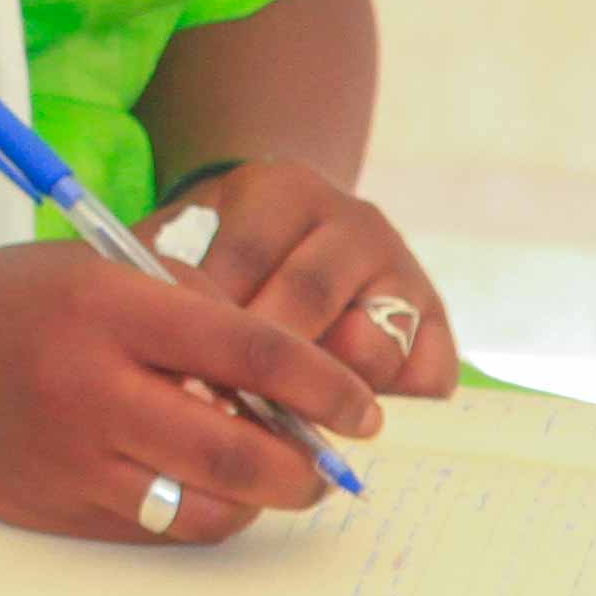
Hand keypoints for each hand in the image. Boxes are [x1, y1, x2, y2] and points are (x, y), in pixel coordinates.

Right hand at [0, 241, 387, 544]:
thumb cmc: (1, 299)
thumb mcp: (93, 271)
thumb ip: (185, 308)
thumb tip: (281, 370)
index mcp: (107, 310)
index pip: (251, 352)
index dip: (326, 384)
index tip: (364, 409)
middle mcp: (90, 389)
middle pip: (243, 450)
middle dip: (307, 466)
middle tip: (328, 461)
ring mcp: (70, 458)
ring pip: (209, 507)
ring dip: (257, 498)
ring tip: (267, 475)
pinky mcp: (55, 509)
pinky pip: (158, 529)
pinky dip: (199, 513)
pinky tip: (201, 485)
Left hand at [145, 158, 458, 401]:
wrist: (294, 238)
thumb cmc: (217, 248)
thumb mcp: (183, 239)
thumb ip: (166, 278)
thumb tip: (155, 347)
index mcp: (284, 188)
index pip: (244, 256)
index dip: (209, 315)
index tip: (174, 362)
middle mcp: (355, 220)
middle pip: (307, 300)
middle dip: (260, 361)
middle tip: (221, 402)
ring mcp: (405, 270)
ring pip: (370, 348)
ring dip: (323, 388)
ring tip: (279, 407)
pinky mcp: (441, 321)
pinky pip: (424, 377)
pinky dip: (386, 400)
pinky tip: (339, 403)